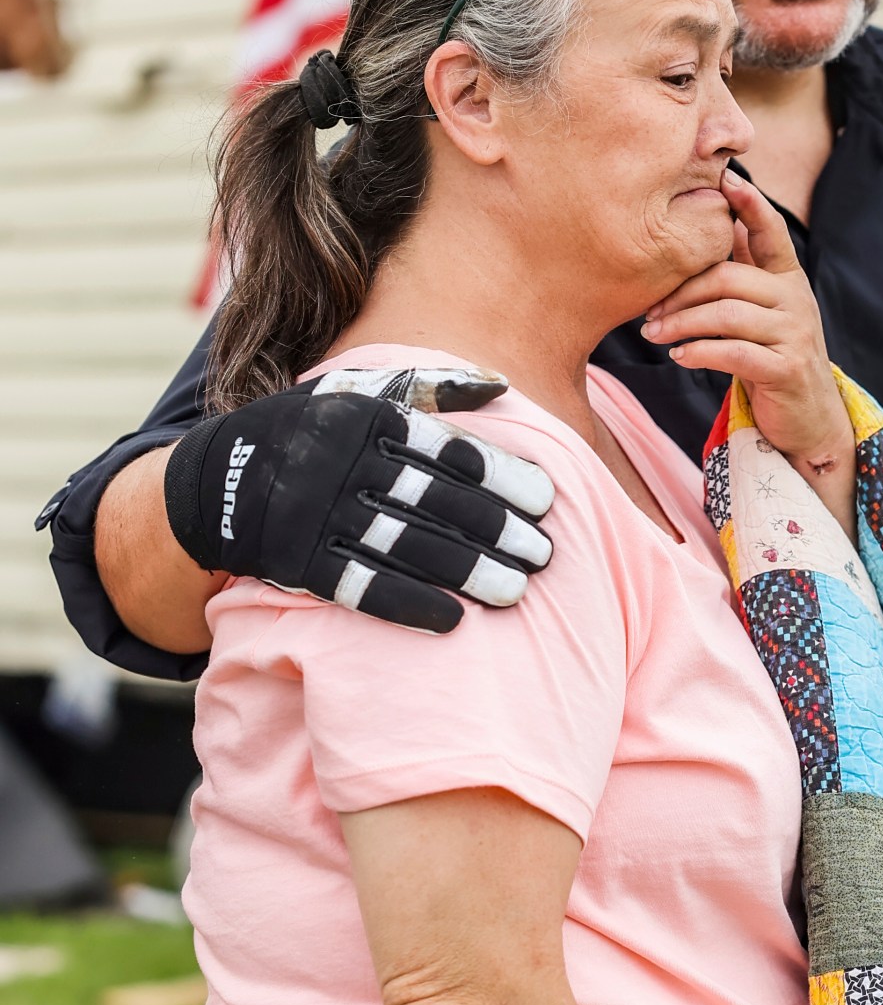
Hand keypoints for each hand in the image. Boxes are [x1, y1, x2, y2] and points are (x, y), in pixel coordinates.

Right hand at [163, 367, 554, 630]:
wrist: (213, 481)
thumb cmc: (307, 432)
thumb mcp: (357, 394)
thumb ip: (427, 387)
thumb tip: (500, 384)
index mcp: (363, 418)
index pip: (446, 448)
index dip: (501, 475)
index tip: (547, 499)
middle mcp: (340, 463)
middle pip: (433, 500)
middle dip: (495, 528)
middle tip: (544, 553)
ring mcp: (315, 514)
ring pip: (403, 545)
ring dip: (464, 570)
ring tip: (515, 590)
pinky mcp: (295, 561)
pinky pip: (358, 584)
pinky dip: (406, 603)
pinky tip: (452, 620)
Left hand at [642, 174, 853, 476]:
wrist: (809, 420)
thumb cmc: (772, 360)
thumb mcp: (759, 313)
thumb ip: (740, 276)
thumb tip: (703, 230)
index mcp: (788, 278)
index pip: (771, 232)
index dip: (751, 203)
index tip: (725, 177)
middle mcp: (796, 300)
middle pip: (729, 277)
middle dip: (681, 292)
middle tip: (648, 312)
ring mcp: (796, 334)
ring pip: (728, 314)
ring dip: (682, 324)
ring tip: (653, 335)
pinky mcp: (787, 369)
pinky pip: (735, 352)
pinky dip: (700, 353)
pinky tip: (679, 357)